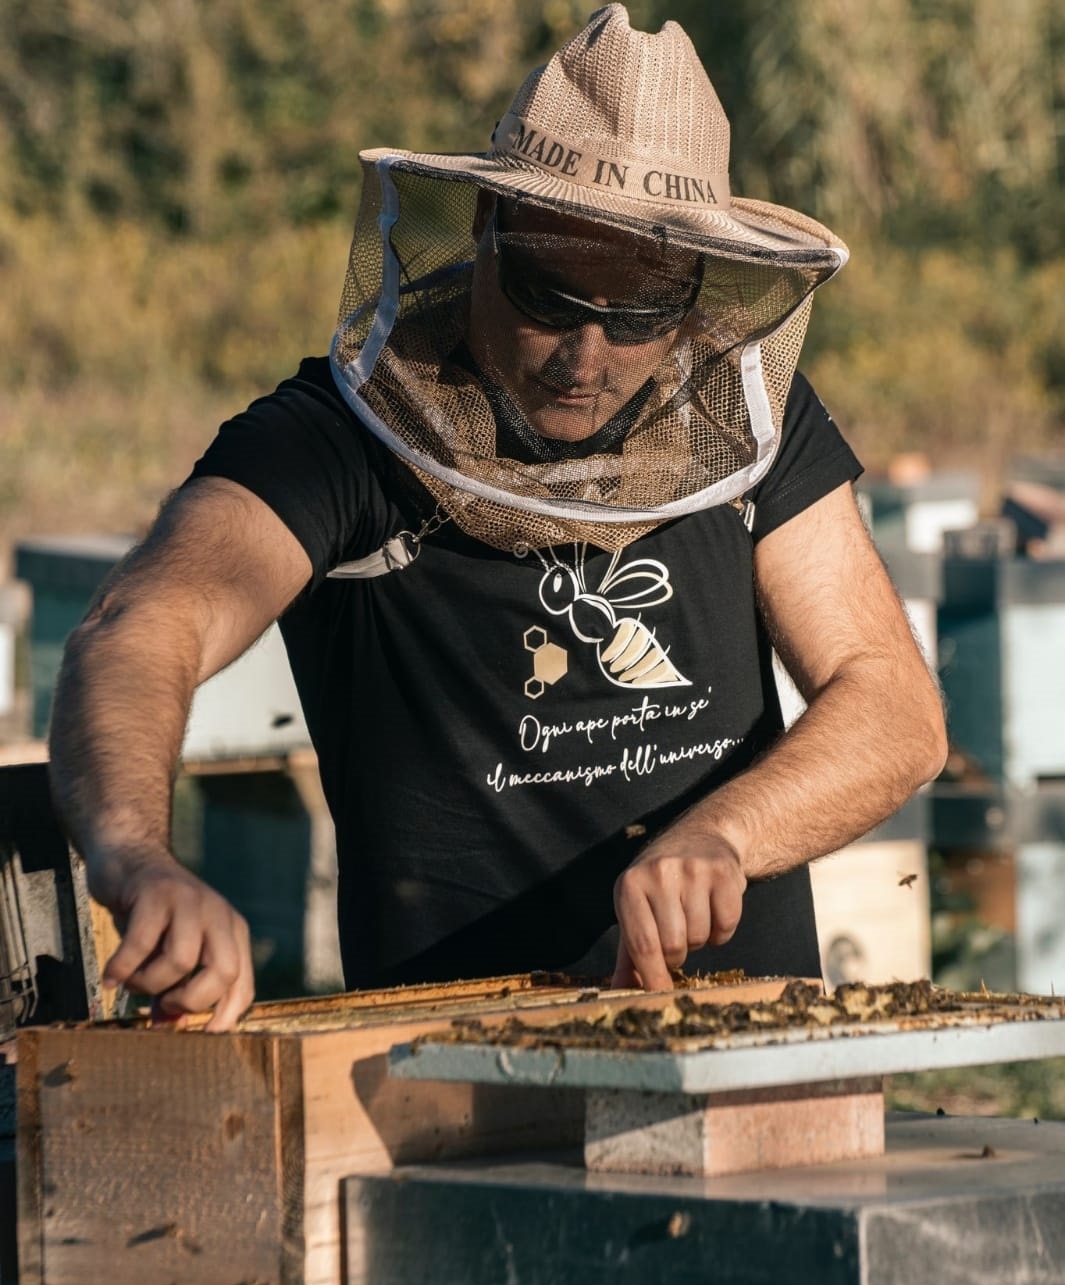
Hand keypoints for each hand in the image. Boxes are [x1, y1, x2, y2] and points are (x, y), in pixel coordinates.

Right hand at [90, 850, 253, 1031]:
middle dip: (190, 1002)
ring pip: (182, 959)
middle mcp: (219, 915)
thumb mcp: (171, 952)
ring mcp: (190, 901)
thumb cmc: (153, 916)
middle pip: (224, 972)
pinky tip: (110, 978)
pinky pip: (141, 943)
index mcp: (232, 932)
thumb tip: (171, 1031)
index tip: (198, 1038)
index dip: (223, 1018)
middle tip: (162, 1005)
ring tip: (131, 983)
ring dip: (150, 984)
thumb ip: (176, 988)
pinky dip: (122, 968)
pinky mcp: (157, 893)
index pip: (242, 986)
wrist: (131, 860)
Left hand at [611, 827, 746, 989]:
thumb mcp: (637, 910)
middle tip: (677, 935)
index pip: (642, 944)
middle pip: (673, 947)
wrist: (702, 836)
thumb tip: (619, 996)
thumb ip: (629, 956)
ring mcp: (693, 869)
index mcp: (629, 884)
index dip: (652, 977)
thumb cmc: (662, 884)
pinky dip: (722, 930)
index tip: (661, 998)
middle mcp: (658, 872)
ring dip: (700, 939)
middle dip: (677, 954)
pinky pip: (726, 925)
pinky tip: (713, 908)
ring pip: (700, 937)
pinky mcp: (723, 872)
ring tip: (693, 914)